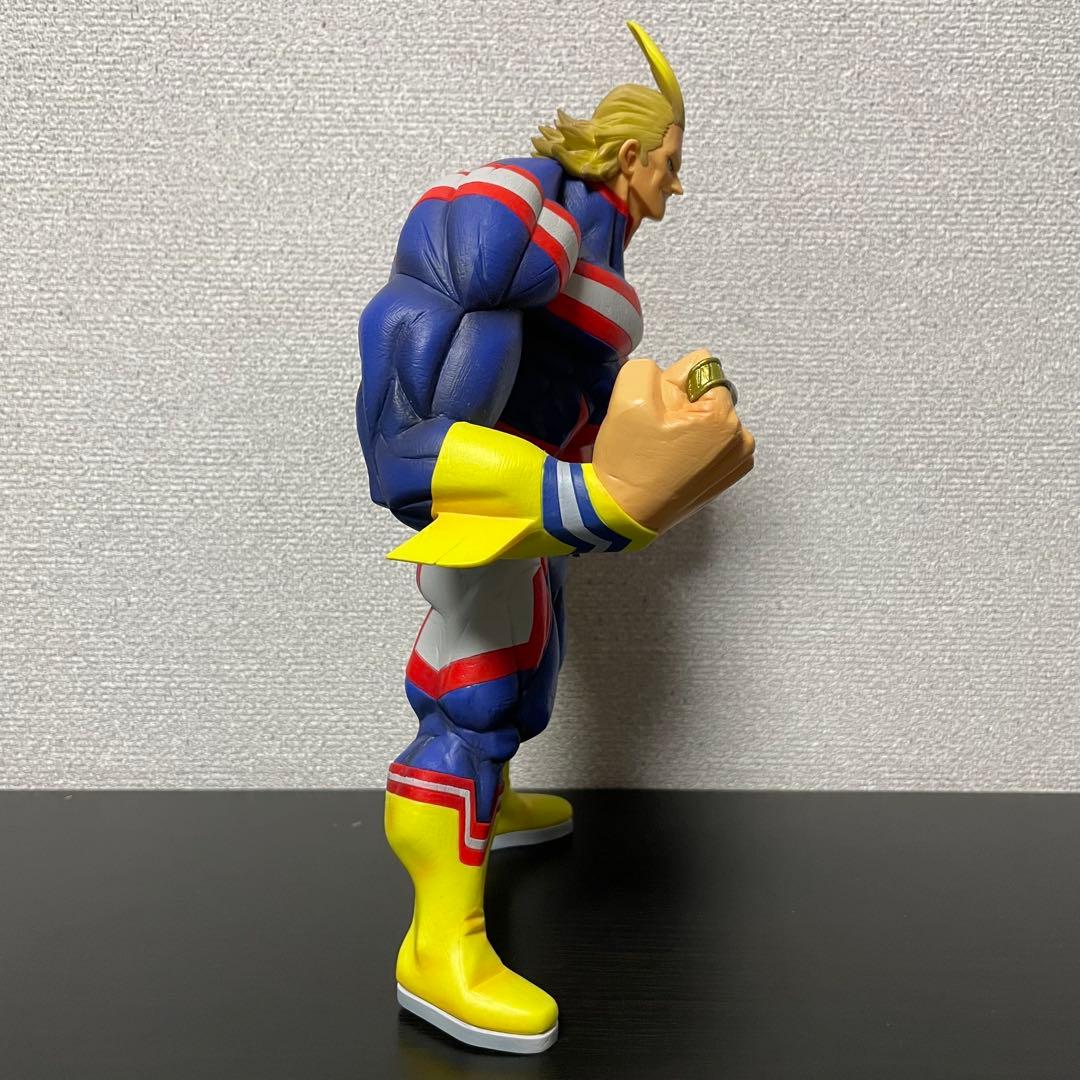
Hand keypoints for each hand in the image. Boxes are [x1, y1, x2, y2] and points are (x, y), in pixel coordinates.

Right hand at [591, 349, 755, 533]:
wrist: (622, 513)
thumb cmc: (627, 463)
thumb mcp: (628, 396)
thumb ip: (652, 367)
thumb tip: (676, 376)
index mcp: (722, 418)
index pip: (699, 369)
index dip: (671, 385)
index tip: (657, 414)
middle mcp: (740, 439)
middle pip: (707, 394)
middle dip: (682, 405)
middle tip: (657, 434)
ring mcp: (738, 460)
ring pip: (709, 416)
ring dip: (689, 424)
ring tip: (665, 450)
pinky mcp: (729, 474)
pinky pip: (713, 439)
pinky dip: (696, 444)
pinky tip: (675, 461)